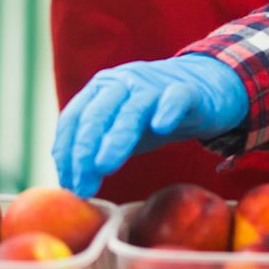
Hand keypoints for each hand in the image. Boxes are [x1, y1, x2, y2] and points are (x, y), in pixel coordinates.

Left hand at [51, 54, 247, 197]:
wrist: (202, 88)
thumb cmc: (153, 114)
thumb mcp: (121, 131)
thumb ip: (98, 149)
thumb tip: (72, 184)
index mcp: (100, 89)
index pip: (74, 117)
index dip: (66, 151)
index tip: (67, 184)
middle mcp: (122, 82)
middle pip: (97, 114)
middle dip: (84, 151)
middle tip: (81, 185)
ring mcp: (154, 85)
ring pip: (132, 110)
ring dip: (115, 139)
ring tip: (104, 167)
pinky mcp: (186, 91)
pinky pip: (175, 98)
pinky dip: (167, 110)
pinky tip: (160, 126)